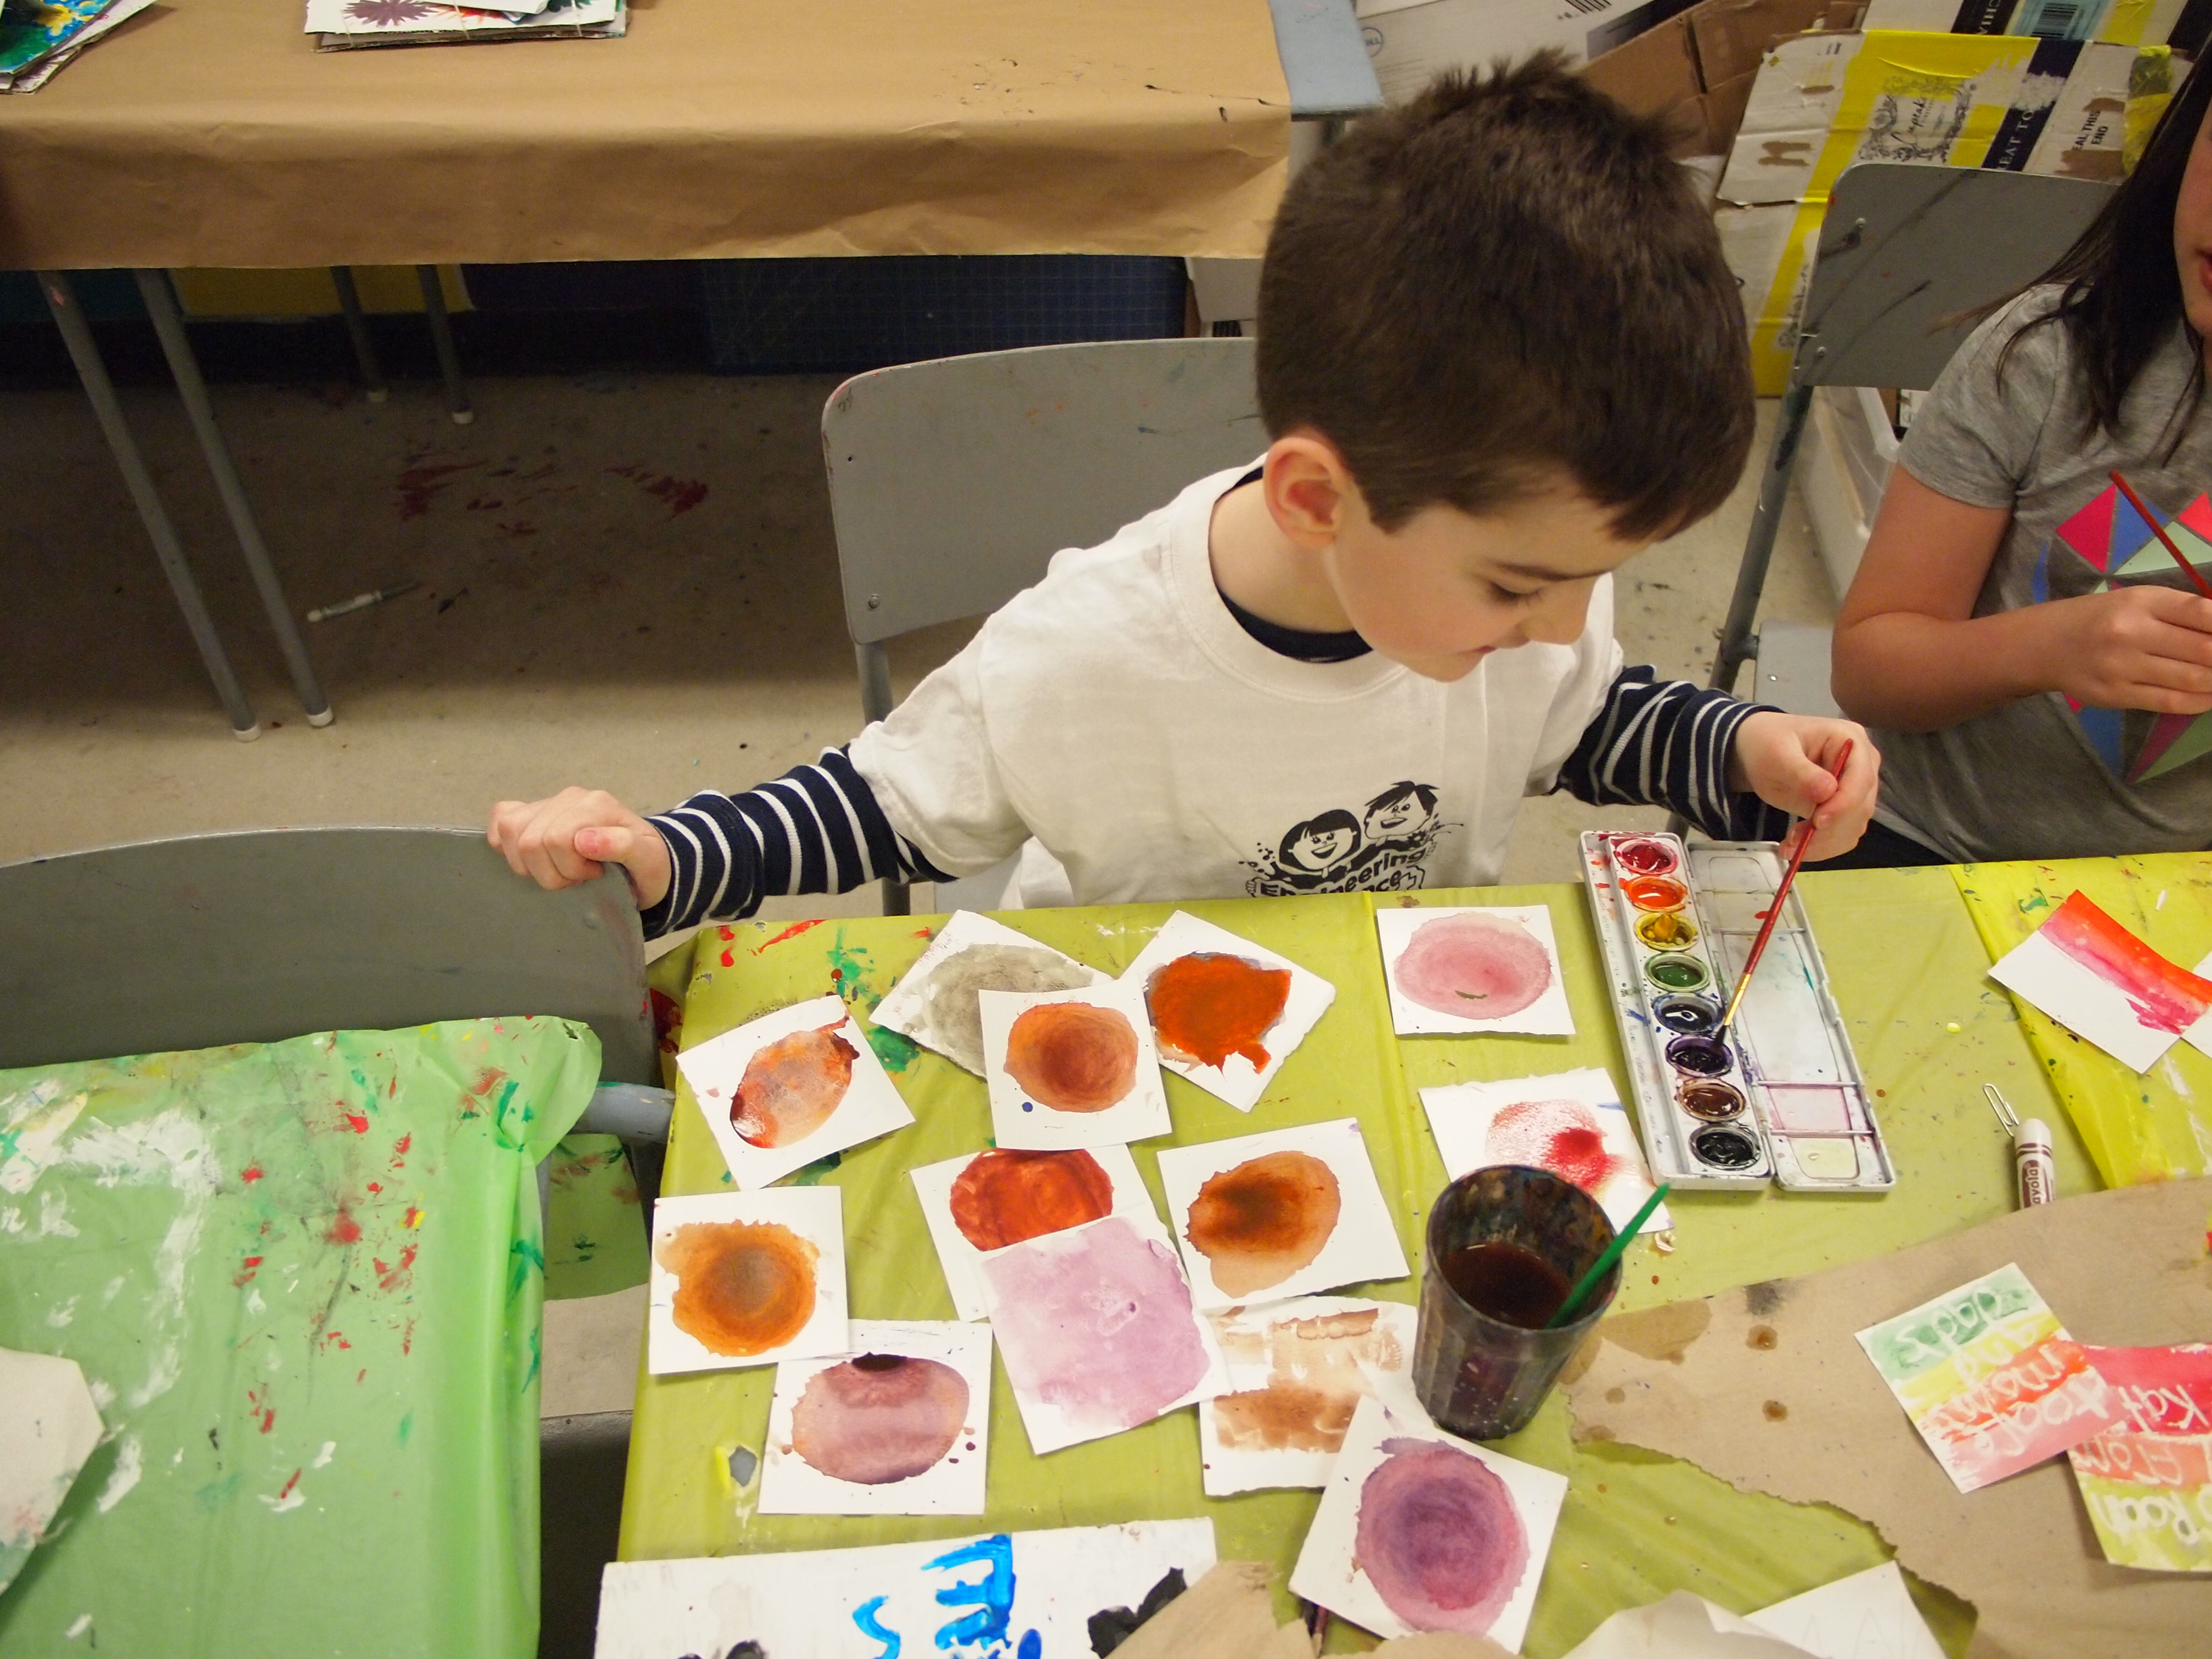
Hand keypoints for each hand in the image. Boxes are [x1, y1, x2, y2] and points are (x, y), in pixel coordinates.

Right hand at [487, 787, 671, 909]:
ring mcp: (547, 802)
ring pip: (509, 830)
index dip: (570, 869)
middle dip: (552, 873)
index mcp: (597, 804)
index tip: (594, 875)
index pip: (556, 839)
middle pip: (530, 840)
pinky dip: (508, 846)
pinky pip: (501, 819)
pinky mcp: (530, 811)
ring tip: (559, 870)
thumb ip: (624, 846)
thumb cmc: (645, 863)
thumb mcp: (648, 861)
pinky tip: (534, 859)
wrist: (642, 860)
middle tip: (578, 878)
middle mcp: (570, 797)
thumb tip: (585, 840)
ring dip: (530, 864)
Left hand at [1729, 713, 1877, 861]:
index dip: (1843, 804)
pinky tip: (1797, 845)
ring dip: (1824, 842)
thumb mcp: (1777, 754)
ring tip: (1788, 844)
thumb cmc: (1768, 744)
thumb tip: (1828, 792)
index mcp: (1850, 740)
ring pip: (1855, 825)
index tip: (1818, 822)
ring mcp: (1857, 787)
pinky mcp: (1847, 807)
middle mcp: (1863, 764)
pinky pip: (1844, 834)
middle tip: (1793, 841)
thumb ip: (1801, 772)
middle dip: (1830, 829)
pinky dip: (1823, 846)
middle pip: (1861, 806)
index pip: (1861, 778)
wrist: (1758, 750)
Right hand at [2040, 585, 2211, 713]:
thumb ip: (2181, 612)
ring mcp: (2122, 667)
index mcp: (2141, 602)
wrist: (2044, 646)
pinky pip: (2171, 702)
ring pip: (2192, 678)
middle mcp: (2130, 632)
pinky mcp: (2116, 695)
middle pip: (2204, 649)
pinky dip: (2200, 701)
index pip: (2201, 612)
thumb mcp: (2138, 601)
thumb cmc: (2100, 618)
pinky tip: (2209, 695)